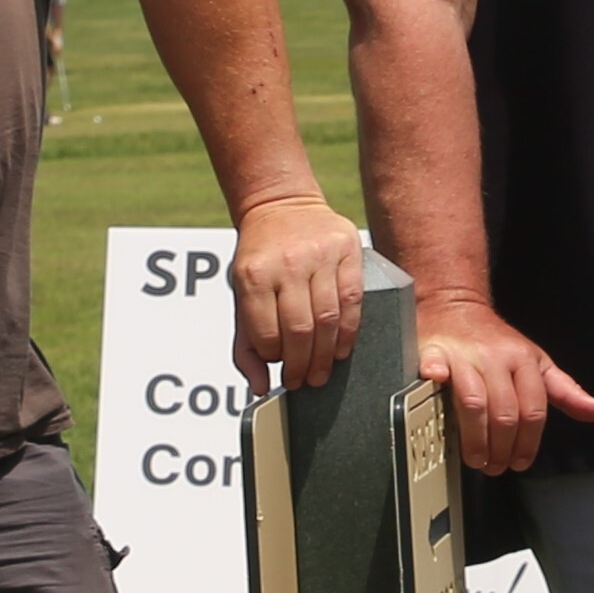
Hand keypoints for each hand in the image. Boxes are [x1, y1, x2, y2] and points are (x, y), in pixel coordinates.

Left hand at [229, 196, 363, 389]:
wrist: (281, 206)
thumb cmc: (260, 257)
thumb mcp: (241, 294)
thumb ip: (245, 342)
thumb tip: (259, 387)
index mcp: (253, 275)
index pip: (267, 333)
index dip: (275, 359)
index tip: (280, 369)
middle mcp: (287, 263)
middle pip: (300, 330)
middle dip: (303, 365)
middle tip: (306, 381)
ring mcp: (319, 255)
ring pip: (329, 318)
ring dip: (327, 354)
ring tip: (323, 371)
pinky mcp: (348, 249)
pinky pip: (353, 299)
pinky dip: (349, 330)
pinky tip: (343, 348)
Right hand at [417, 292, 593, 476]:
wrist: (457, 307)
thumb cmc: (499, 344)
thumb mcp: (537, 364)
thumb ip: (566, 392)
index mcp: (525, 361)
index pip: (533, 411)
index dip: (527, 443)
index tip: (519, 463)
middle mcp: (497, 358)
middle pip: (505, 413)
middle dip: (501, 448)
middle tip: (494, 467)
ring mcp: (465, 355)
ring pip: (474, 403)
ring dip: (475, 438)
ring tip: (475, 459)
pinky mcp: (434, 351)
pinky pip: (435, 368)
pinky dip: (435, 379)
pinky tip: (434, 395)